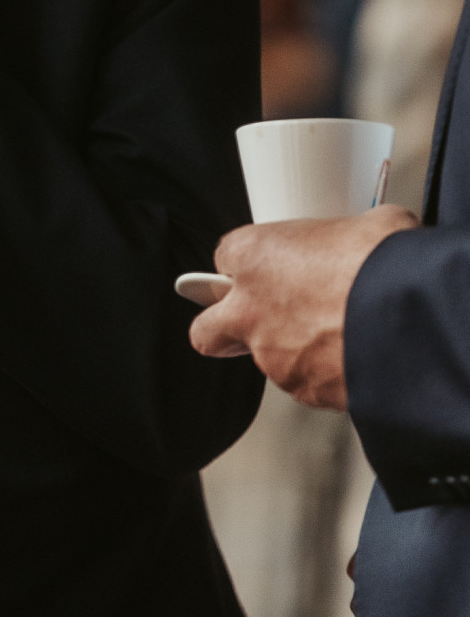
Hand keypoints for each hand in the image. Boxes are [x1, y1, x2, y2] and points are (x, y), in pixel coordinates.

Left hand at [189, 205, 418, 407]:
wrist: (410, 320)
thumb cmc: (385, 263)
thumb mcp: (367, 226)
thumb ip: (345, 238)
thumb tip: (367, 240)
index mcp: (254, 256)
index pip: (227, 257)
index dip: (250, 263)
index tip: (268, 266)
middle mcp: (249, 309)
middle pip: (207, 327)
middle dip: (221, 327)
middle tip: (254, 321)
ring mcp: (271, 355)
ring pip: (262, 360)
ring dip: (288, 351)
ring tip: (335, 337)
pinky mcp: (301, 390)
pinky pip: (304, 383)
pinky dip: (322, 375)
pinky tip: (352, 359)